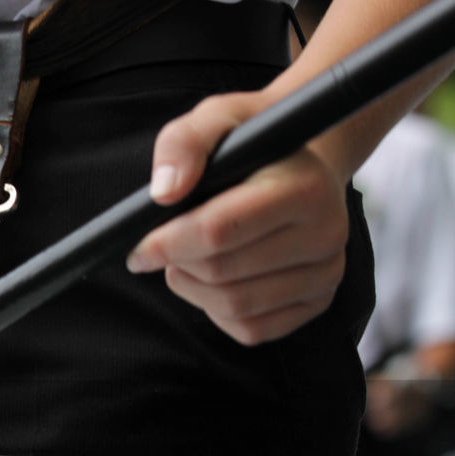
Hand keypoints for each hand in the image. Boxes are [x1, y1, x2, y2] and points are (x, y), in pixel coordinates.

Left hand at [127, 91, 350, 345]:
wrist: (300, 166)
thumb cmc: (251, 143)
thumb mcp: (216, 119)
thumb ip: (184, 144)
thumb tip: (163, 192)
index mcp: (304, 187)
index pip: (219, 230)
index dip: (167, 243)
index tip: (137, 248)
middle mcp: (326, 234)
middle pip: (221, 273)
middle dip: (178, 263)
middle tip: (163, 248)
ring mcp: (326, 273)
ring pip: (234, 307)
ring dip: (193, 288)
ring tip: (187, 260)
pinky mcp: (317, 303)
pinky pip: (251, 329)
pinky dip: (217, 310)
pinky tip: (215, 280)